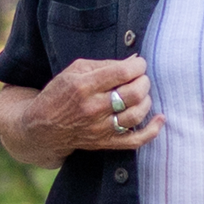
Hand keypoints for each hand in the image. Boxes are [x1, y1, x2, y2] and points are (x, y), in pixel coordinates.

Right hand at [4, 56, 164, 165]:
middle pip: (133, 94)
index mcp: (84, 85)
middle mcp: (93, 108)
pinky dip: (152, 130)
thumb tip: (133, 61)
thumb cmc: (60, 92)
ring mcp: (100, 128)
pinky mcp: (106, 143)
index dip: (137, 65)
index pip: (122, 73)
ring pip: (136, 114)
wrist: (43, 127)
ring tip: (141, 93)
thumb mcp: (75, 70)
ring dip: (146, 100)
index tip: (139, 63)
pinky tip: (160, 119)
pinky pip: (135, 140)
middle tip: (141, 78)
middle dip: (144, 81)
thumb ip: (104, 64)